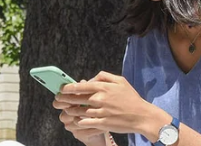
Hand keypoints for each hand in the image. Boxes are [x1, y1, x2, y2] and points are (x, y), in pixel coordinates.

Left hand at [56, 71, 170, 140]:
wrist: (142, 116)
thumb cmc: (131, 98)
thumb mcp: (121, 81)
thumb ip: (104, 77)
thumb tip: (92, 79)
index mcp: (103, 88)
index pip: (80, 86)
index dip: (68, 88)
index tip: (62, 89)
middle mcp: (100, 99)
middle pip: (76, 99)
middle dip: (64, 99)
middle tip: (57, 100)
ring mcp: (100, 112)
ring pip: (78, 111)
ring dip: (70, 110)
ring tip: (66, 109)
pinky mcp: (102, 123)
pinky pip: (85, 122)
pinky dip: (78, 121)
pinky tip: (76, 120)